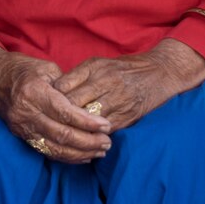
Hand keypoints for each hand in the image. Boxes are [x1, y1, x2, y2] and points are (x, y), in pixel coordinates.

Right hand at [0, 44, 115, 163]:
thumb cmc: (23, 69)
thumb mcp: (46, 68)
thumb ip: (67, 87)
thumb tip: (88, 105)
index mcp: (34, 91)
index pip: (65, 113)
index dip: (88, 122)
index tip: (106, 126)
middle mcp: (25, 112)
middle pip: (62, 134)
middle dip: (88, 141)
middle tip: (107, 142)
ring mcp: (21, 126)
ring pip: (54, 148)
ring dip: (80, 153)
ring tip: (100, 151)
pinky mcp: (20, 134)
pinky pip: (46, 151)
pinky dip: (66, 156)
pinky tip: (83, 156)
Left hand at [54, 38, 204, 133]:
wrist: (160, 73)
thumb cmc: (125, 68)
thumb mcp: (99, 63)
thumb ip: (77, 76)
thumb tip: (53, 90)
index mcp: (95, 68)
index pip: (63, 87)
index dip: (51, 99)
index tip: (44, 106)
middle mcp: (105, 83)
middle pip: (72, 104)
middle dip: (58, 116)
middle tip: (48, 124)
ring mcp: (117, 101)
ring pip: (86, 120)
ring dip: (73, 129)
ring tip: (61, 134)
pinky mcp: (126, 116)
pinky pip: (103, 130)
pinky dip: (90, 136)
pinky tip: (81, 140)